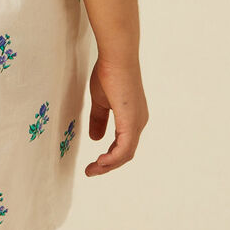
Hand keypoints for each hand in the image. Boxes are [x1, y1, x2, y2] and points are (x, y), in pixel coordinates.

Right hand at [84, 54, 147, 174]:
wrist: (116, 57)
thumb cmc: (108, 73)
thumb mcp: (100, 101)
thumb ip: (98, 120)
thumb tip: (95, 139)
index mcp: (132, 118)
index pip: (123, 145)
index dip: (108, 157)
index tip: (93, 164)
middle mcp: (139, 122)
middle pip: (126, 154)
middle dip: (108, 165)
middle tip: (90, 171)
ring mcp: (137, 123)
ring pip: (125, 154)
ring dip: (108, 165)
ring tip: (92, 170)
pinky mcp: (131, 122)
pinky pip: (124, 148)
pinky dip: (112, 158)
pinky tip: (100, 162)